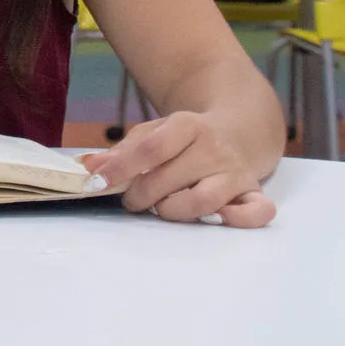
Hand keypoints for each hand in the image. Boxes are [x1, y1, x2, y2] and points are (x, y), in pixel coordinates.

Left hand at [82, 110, 275, 227]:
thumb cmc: (187, 137)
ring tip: (162, 207)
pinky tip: (214, 218)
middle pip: (170, 179)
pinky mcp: (254, 192)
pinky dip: (236, 219)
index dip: (121, 168)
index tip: (98, 183)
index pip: (151, 150)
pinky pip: (256, 212)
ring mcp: (236, 172)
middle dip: (142, 195)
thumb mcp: (155, 133)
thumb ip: (122, 151)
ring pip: (204, 200)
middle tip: (133, 200)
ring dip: (174, 211)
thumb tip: (88, 167)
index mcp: (188, 126)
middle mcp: (214, 148)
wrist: (241, 130)